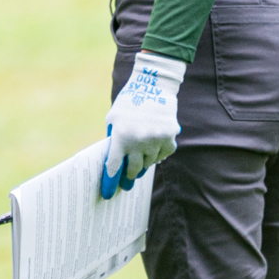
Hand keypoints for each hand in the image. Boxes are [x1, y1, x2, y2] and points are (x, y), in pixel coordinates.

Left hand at [100, 51, 184, 197]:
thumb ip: (114, 140)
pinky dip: (158, 154)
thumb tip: (115, 163)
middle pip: (133, 169)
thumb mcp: (113, 119)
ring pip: (149, 163)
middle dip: (129, 176)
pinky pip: (163, 155)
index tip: (108, 194)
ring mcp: (156, 140)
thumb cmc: (129, 102)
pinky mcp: (170, 137)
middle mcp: (138, 141)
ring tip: (140, 160)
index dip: (110, 182)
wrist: (153, 85)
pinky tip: (153, 148)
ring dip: (143, 163)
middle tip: (127, 182)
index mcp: (121, 136)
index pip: (113, 166)